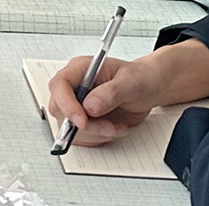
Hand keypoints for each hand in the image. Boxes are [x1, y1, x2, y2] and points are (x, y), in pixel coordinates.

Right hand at [46, 55, 166, 147]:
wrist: (149, 89)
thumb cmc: (140, 79)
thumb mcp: (131, 82)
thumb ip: (111, 92)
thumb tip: (89, 106)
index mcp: (81, 69)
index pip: (59, 85)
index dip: (66, 104)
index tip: (82, 121)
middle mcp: (74, 86)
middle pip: (59, 109)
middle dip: (84, 125)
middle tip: (108, 127)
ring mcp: (77, 104)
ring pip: (68, 127)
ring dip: (94, 133)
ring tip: (116, 127)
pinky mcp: (83, 120)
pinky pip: (80, 137)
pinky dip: (98, 138)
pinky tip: (114, 129)